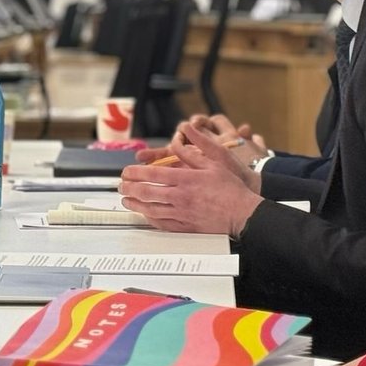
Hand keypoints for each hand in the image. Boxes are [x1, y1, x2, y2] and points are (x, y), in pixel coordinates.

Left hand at [119, 123, 262, 235]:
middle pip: (147, 192)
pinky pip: (163, 223)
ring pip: (152, 210)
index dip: (135, 173)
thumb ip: (193, 151)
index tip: (125, 172)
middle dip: (130, 189)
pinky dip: (150, 219)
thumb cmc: (231, 188)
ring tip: (126, 201)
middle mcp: (181, 196)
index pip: (153, 175)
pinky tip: (145, 215)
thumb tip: (179, 139)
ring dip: (135, 205)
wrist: (244, 214)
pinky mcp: (187, 226)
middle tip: (121, 187)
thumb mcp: (214, 162)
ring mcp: (183, 213)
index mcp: (186, 179)